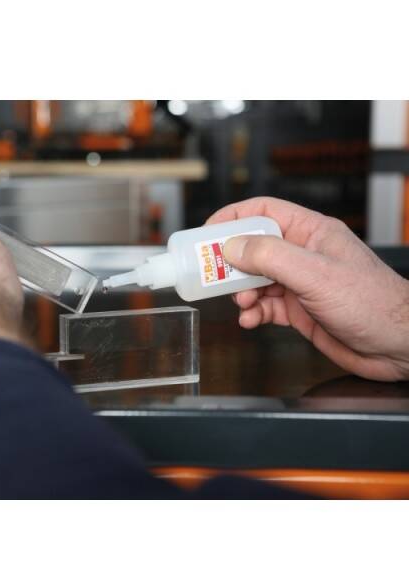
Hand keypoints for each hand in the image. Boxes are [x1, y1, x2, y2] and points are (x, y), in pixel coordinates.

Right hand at [206, 197, 408, 380]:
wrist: (397, 346)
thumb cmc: (372, 302)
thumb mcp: (315, 274)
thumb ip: (270, 257)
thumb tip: (233, 246)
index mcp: (310, 233)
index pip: (264, 212)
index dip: (233, 217)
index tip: (207, 231)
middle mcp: (302, 255)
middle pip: (253, 249)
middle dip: (231, 263)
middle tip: (212, 275)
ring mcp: (299, 283)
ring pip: (255, 281)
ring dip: (241, 293)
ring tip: (242, 303)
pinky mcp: (298, 310)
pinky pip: (264, 307)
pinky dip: (253, 313)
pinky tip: (251, 320)